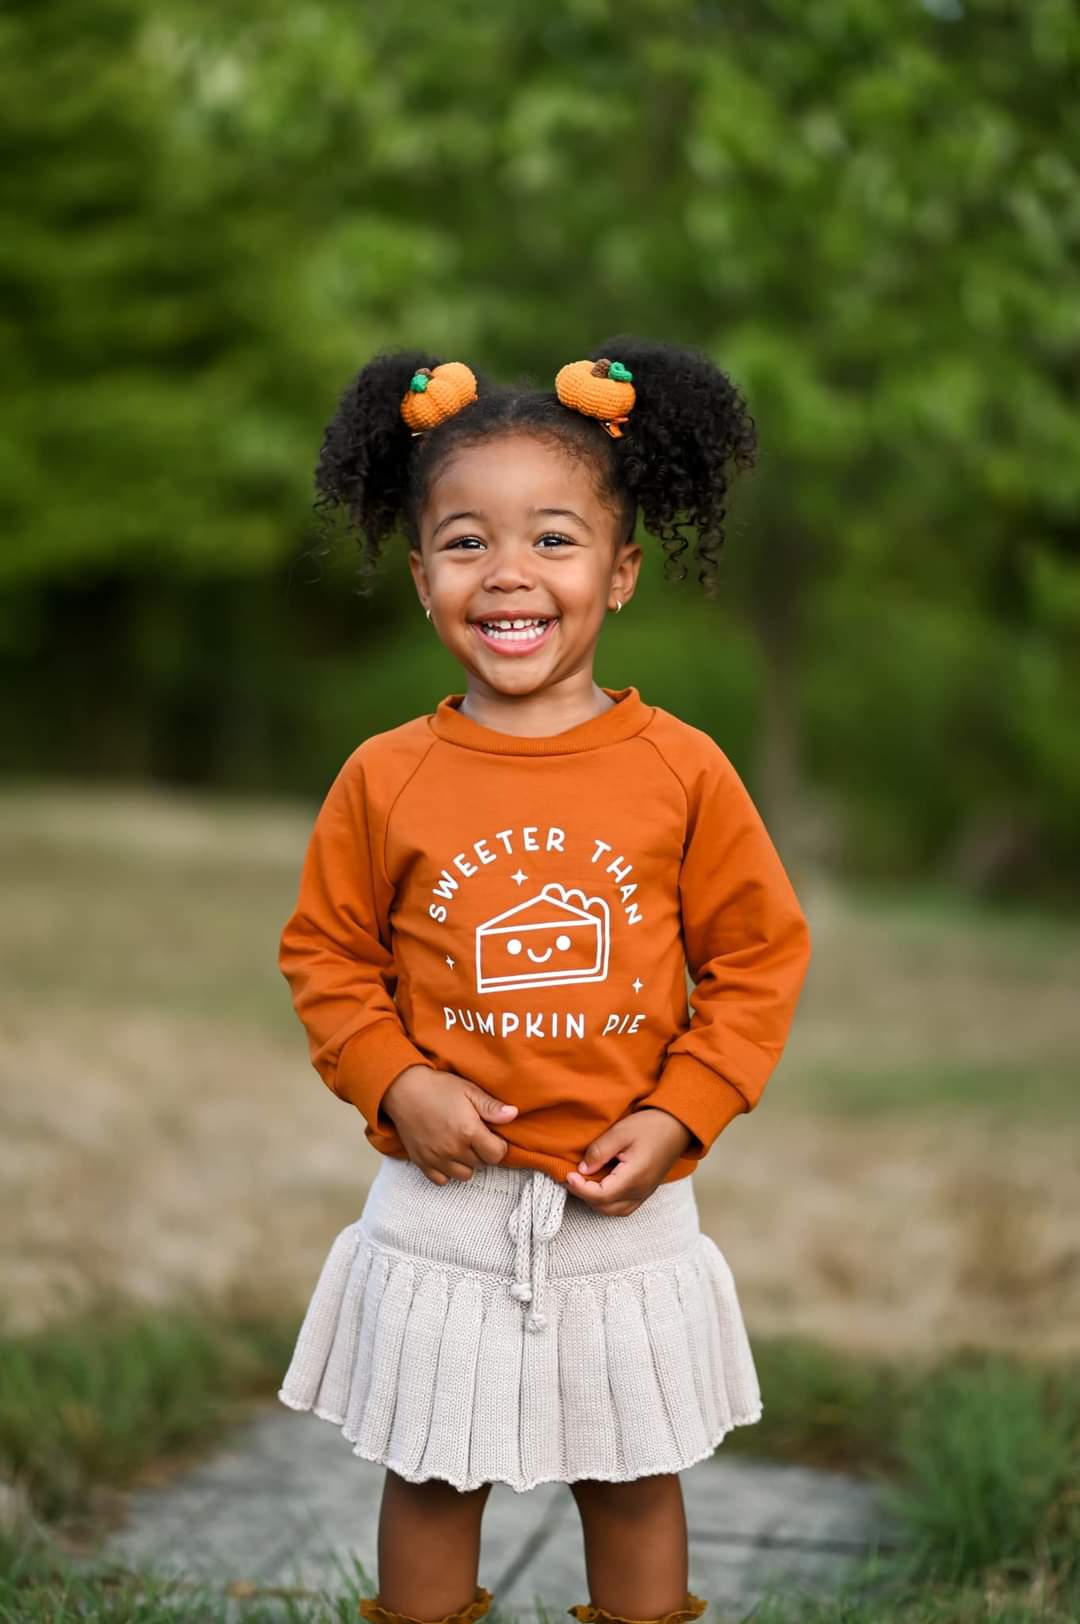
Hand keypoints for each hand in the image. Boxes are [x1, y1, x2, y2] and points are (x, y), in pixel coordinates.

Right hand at [381, 1064, 518, 1185]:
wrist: (403, 1089)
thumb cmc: (438, 1087)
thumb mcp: (468, 1090)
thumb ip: (491, 1106)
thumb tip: (513, 1115)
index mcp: (468, 1131)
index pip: (496, 1155)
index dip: (499, 1145)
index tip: (492, 1135)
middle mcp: (453, 1149)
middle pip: (481, 1164)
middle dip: (483, 1151)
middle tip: (475, 1135)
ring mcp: (436, 1158)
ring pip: (464, 1175)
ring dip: (467, 1163)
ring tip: (461, 1145)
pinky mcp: (422, 1162)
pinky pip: (441, 1180)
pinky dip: (447, 1171)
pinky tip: (446, 1155)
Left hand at [565, 1108, 694, 1215]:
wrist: (678, 1126)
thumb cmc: (650, 1126)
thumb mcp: (620, 1132)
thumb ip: (599, 1152)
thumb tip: (582, 1169)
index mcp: (634, 1178)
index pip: (601, 1195)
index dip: (580, 1188)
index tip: (568, 1174)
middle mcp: (640, 1191)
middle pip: (605, 1207)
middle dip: (584, 1196)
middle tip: (571, 1178)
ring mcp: (644, 1194)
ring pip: (614, 1211)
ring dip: (595, 1201)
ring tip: (583, 1183)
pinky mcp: (646, 1191)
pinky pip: (623, 1207)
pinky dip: (608, 1202)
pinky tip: (600, 1186)